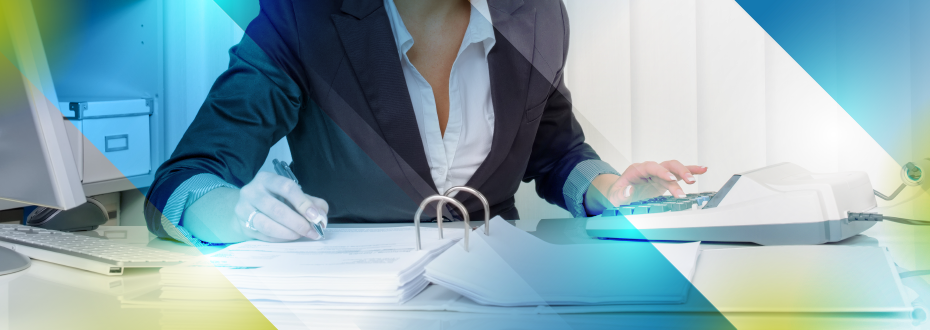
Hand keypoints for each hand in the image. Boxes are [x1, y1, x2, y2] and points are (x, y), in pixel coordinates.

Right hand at [234, 172, 328, 241]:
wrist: (247, 206)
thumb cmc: (275, 198)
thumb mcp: (292, 194)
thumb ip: (310, 202)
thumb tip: (322, 216)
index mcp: (266, 179)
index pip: (286, 188)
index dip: (303, 203)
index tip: (316, 217)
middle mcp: (251, 192)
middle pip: (276, 209)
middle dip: (298, 223)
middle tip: (313, 232)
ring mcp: (243, 209)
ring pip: (267, 225)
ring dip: (289, 233)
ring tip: (302, 235)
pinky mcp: (242, 225)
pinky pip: (263, 235)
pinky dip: (280, 239)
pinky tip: (290, 238)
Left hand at [584, 160, 706, 214]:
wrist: (619, 193)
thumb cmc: (617, 194)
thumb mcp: (614, 196)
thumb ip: (621, 194)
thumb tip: (629, 190)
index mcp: (637, 170)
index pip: (651, 167)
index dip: (662, 172)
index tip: (671, 178)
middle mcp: (649, 169)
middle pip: (666, 165)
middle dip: (678, 172)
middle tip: (689, 182)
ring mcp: (658, 173)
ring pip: (674, 168)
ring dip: (687, 171)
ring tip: (698, 176)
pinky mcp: (664, 179)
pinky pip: (678, 173)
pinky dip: (690, 170)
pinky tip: (702, 170)